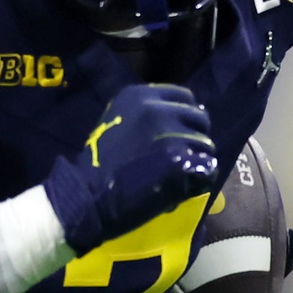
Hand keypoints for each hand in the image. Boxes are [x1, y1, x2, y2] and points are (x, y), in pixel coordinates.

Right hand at [41, 83, 217, 254]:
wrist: (86, 196)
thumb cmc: (100, 166)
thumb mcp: (118, 124)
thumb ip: (148, 117)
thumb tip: (186, 118)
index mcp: (139, 95)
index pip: (184, 97)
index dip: (186, 118)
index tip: (179, 134)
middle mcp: (156, 107)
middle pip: (199, 118)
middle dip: (194, 138)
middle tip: (181, 159)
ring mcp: (170, 132)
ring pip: (205, 145)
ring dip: (196, 162)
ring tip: (177, 177)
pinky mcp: (180, 159)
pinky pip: (206, 167)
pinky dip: (198, 180)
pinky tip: (181, 188)